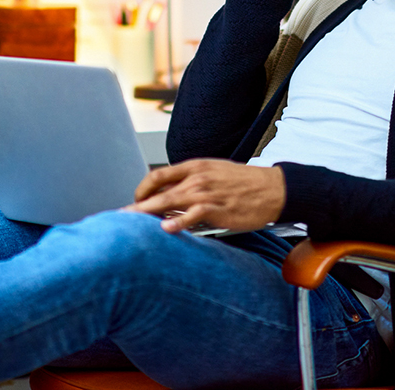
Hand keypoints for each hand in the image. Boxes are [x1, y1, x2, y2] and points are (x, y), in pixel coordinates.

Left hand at [124, 159, 285, 233]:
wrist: (274, 188)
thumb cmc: (245, 184)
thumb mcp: (215, 174)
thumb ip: (192, 183)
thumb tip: (170, 198)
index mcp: (195, 166)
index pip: (158, 175)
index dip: (142, 189)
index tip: (134, 201)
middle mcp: (197, 177)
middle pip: (158, 189)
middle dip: (136, 204)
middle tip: (120, 216)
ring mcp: (207, 193)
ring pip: (170, 201)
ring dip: (148, 212)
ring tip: (131, 223)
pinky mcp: (218, 208)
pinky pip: (193, 214)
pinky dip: (178, 222)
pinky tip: (166, 229)